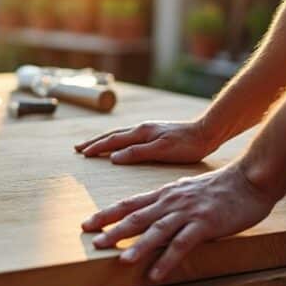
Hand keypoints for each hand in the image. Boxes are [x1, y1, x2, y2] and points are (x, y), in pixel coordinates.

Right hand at [74, 121, 218, 164]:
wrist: (207, 133)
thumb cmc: (187, 145)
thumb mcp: (161, 151)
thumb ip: (137, 153)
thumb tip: (112, 157)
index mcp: (141, 132)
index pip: (112, 140)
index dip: (96, 147)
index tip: (81, 153)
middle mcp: (142, 129)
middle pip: (112, 135)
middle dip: (94, 142)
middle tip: (77, 148)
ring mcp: (148, 130)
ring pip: (120, 134)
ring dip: (104, 140)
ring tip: (92, 144)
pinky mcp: (155, 133)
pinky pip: (128, 136)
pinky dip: (117, 140)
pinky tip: (119, 144)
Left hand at [80, 162, 277, 280]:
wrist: (250, 179)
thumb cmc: (220, 188)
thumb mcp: (187, 191)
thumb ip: (168, 202)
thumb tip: (151, 214)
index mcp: (164, 194)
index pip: (129, 204)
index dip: (107, 214)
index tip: (87, 224)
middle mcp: (171, 202)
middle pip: (136, 217)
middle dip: (112, 230)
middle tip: (92, 242)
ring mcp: (187, 212)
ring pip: (156, 230)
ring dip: (137, 246)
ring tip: (120, 260)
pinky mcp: (205, 224)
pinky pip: (182, 245)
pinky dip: (167, 261)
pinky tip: (156, 274)